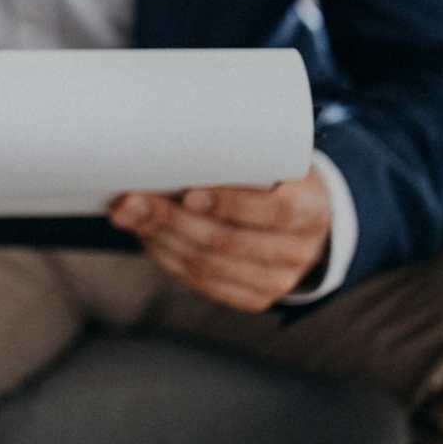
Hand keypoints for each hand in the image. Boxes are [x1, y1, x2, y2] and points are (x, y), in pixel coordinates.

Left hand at [108, 170, 331, 313]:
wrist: (302, 219)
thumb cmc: (274, 178)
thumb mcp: (272, 160)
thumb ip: (234, 156)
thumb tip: (164, 145)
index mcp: (312, 209)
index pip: (276, 211)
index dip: (231, 204)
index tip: (189, 194)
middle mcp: (299, 251)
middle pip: (230, 242)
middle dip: (173, 221)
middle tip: (132, 200)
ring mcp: (278, 280)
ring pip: (210, 266)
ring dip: (162, 240)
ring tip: (130, 215)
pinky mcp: (254, 298)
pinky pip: (205, 284)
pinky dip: (170, 260)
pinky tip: (148, 237)